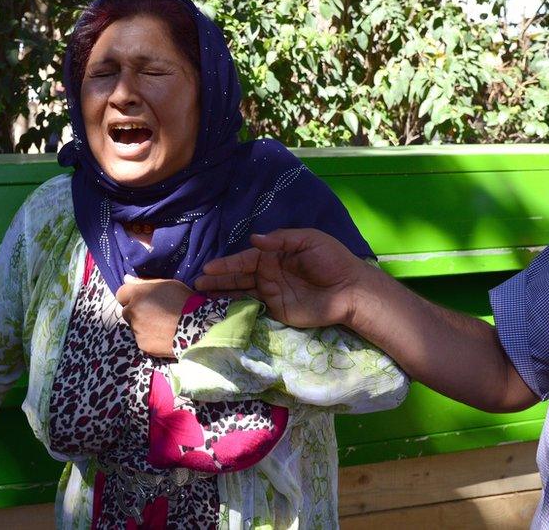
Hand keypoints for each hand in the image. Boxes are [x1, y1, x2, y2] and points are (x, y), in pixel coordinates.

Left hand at [116, 276, 193, 357]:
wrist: (198, 327)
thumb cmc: (185, 301)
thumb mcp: (167, 284)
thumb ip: (144, 282)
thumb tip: (126, 278)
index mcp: (139, 294)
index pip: (121, 293)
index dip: (131, 296)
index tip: (142, 299)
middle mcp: (134, 311)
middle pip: (127, 311)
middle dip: (136, 311)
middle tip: (154, 313)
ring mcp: (137, 329)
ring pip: (134, 326)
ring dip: (142, 324)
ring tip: (161, 325)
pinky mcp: (142, 344)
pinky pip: (141, 339)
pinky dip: (149, 337)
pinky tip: (162, 335)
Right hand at [195, 228, 372, 328]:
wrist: (350, 290)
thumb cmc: (332, 260)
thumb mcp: (309, 240)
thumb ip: (282, 239)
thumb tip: (254, 238)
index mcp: (274, 255)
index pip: (245, 259)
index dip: (227, 264)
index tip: (209, 267)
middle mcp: (269, 273)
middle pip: (238, 276)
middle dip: (218, 278)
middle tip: (197, 283)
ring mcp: (272, 292)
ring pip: (241, 292)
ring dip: (222, 293)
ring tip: (200, 295)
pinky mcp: (277, 310)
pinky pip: (253, 308)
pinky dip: (236, 308)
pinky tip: (220, 309)